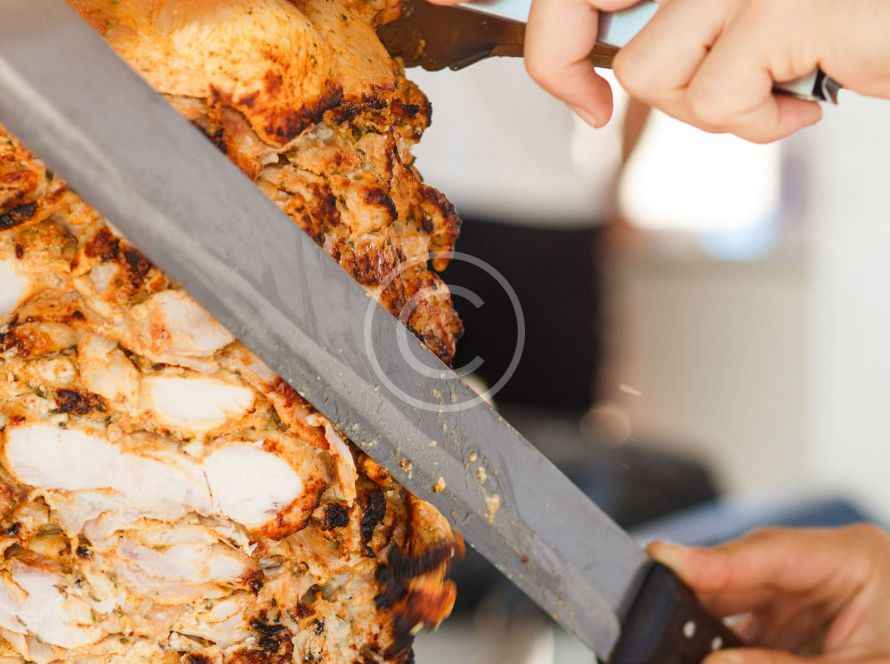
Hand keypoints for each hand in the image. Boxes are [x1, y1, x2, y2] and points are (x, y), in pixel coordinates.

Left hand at [426, 0, 889, 141]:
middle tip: (590, 108)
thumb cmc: (829, 15)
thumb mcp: (732, 8)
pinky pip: (713, 103)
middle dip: (561, 67)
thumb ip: (666, 15)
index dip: (532, 15)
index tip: (510, 43)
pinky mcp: (782, 1)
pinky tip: (800, 103)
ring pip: (647, 72)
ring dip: (698, 108)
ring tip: (758, 90)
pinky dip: (755, 127)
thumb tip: (591, 66)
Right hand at [649, 525, 889, 662]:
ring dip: (708, 625)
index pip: (768, 551)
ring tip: (674, 640)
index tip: (660, 560)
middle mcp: (825, 568)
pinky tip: (703, 650)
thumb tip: (715, 662)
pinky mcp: (801, 625)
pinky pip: (751, 629)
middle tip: (653, 612)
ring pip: (740, 602)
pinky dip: (727, 645)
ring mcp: (811, 596)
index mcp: (857, 557)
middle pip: (745, 573)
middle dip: (700, 596)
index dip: (709, 559)